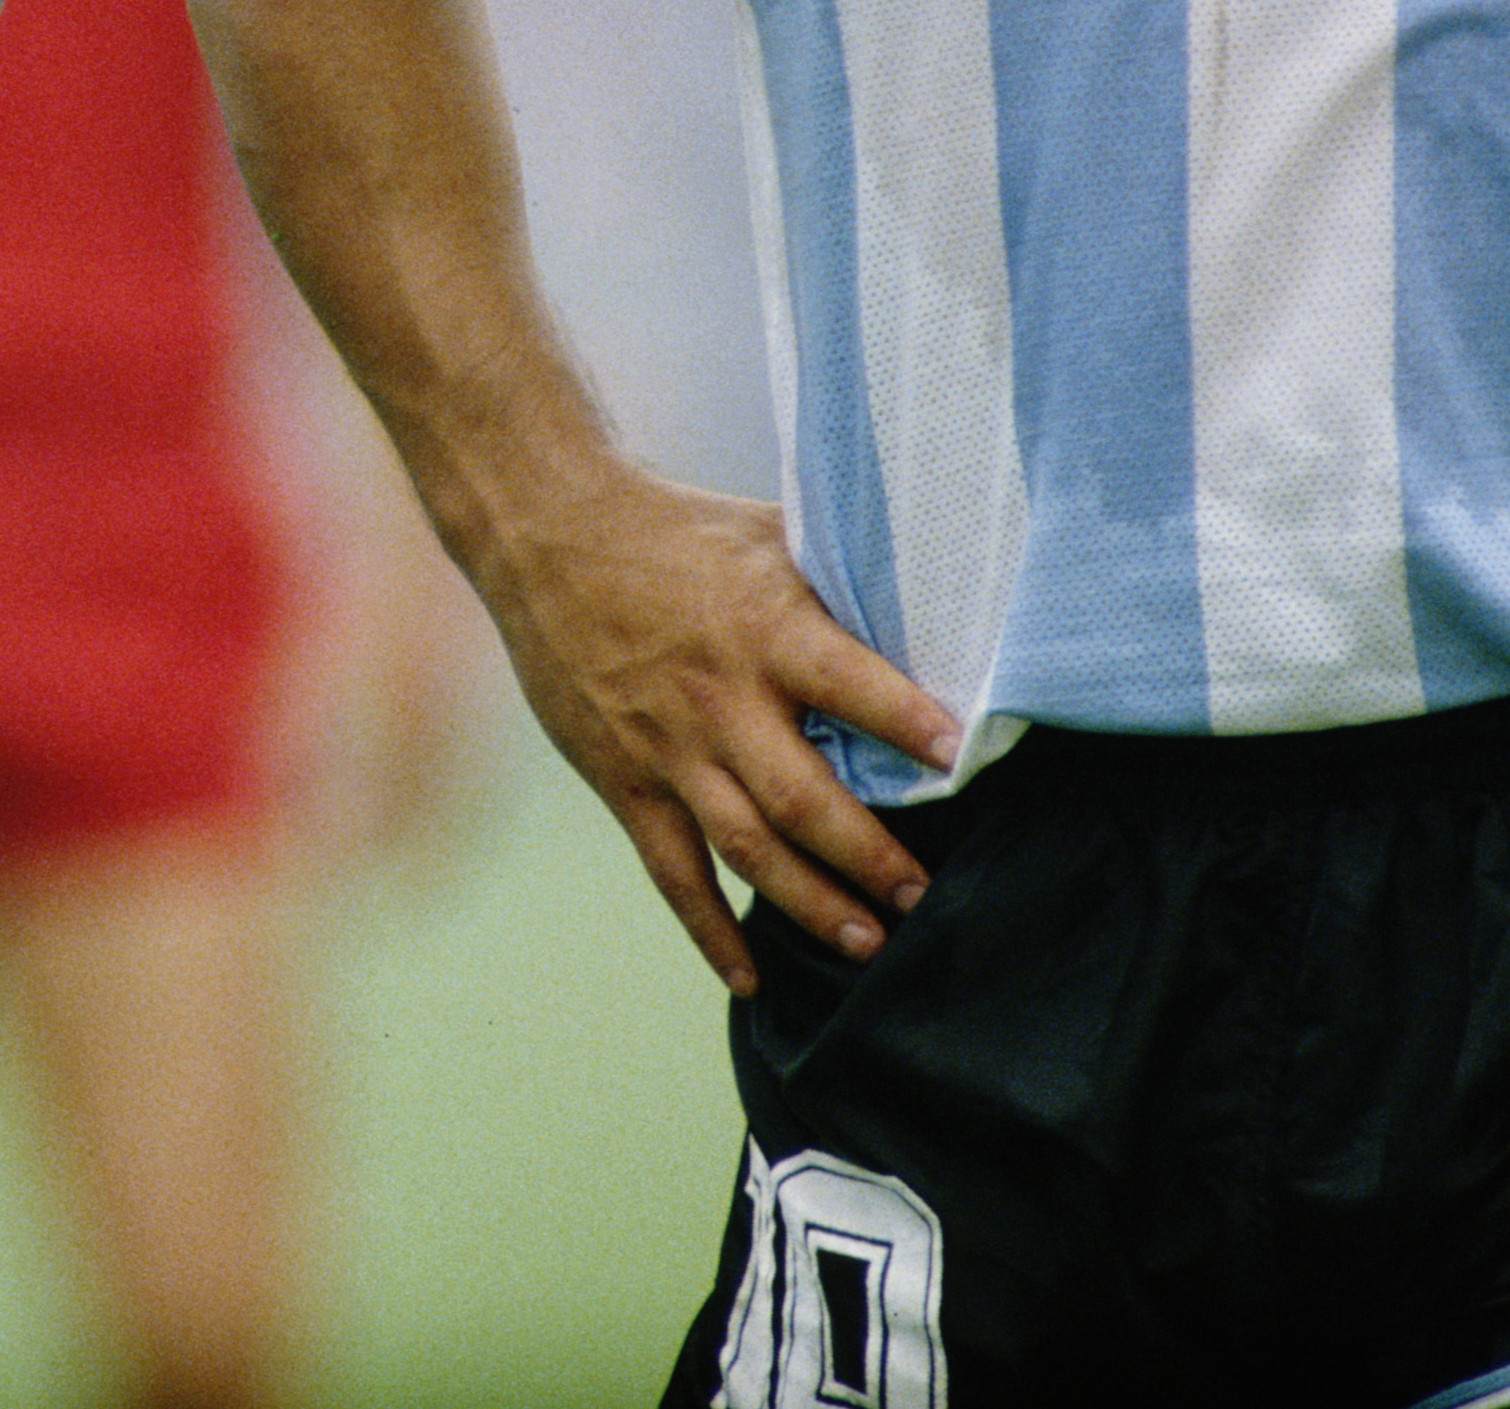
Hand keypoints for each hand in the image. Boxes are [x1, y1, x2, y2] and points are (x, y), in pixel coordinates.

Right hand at [465, 465, 958, 994]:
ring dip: (810, 904)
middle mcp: (719, 700)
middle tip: (924, 895)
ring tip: (868, 943)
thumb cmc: (675, 533)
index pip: (850, 684)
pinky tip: (749, 977)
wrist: (547, 538)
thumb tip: (928, 616)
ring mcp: (668, 750)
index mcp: (763, 629)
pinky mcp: (624, 780)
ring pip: (747, 850)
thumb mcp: (766, 538)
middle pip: (804, 801)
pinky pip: (672, 872)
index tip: (962, 758)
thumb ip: (836, 587)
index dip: (908, 723)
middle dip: (871, 856)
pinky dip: (709, 930)